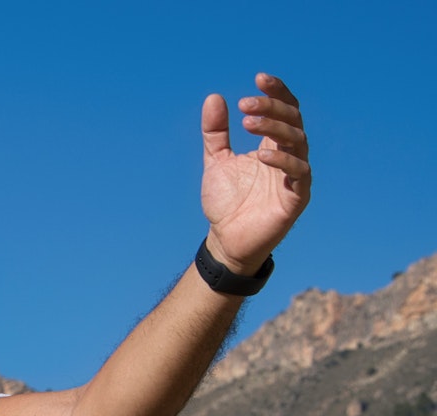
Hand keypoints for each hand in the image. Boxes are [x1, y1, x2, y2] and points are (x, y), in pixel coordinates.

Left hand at [201, 72, 310, 272]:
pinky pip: (299, 174)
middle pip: (292, 122)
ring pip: (297, 143)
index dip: (277, 93)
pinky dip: (284, 161)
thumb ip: (215, 132)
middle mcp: (288, 156)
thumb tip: (214, 97)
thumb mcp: (216, 160)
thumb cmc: (227, 200)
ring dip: (274, 129)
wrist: (226, 238)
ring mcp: (295, 176)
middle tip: (246, 104)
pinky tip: (262, 155)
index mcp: (272, 145)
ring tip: (248, 123)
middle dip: (271, 108)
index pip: (285, 111)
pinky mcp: (297, 197)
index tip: (259, 79)